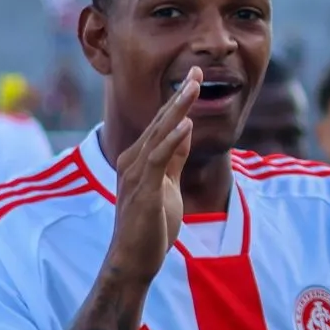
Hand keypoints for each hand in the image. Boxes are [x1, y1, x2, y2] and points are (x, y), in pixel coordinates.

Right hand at [105, 70, 198, 284]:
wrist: (135, 259)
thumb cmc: (150, 224)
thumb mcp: (167, 184)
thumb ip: (173, 158)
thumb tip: (185, 130)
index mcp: (138, 159)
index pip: (162, 122)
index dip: (179, 99)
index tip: (196, 76)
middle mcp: (132, 161)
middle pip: (159, 121)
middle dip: (179, 95)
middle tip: (196, 70)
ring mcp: (135, 175)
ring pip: (158, 134)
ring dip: (176, 110)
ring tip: (193, 88)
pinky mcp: (142, 191)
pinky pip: (157, 160)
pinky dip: (171, 140)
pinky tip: (185, 125)